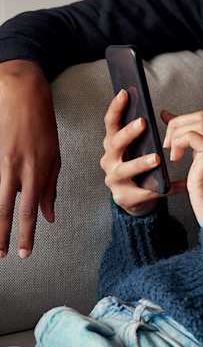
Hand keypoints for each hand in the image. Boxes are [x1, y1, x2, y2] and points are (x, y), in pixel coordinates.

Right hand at [0, 60, 60, 256]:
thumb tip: (49, 216)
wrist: (22, 91)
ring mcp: (5, 160)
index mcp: (41, 168)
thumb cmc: (41, 123)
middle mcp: (22, 166)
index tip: (24, 251)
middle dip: (7, 234)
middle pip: (12, 208)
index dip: (28, 232)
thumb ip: (50, 186)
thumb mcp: (54, 154)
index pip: (32, 208)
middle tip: (4, 254)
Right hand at [100, 90, 184, 216]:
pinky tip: (170, 187)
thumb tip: (164, 112)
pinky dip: (156, 190)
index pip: (111, 123)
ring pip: (126, 169)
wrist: (137, 199)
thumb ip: (148, 134)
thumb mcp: (140, 148)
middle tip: (143, 123)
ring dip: (140, 163)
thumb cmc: (139, 169)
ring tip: (156, 158)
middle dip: (128, 132)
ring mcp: (114, 179)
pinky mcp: (123, 197)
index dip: (116, 108)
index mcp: (113, 145)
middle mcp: (109, 160)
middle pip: (115, 143)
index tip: (125, 93)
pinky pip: (141, 193)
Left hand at [162, 109, 202, 224]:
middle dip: (179, 122)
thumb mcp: (198, 190)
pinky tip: (176, 159)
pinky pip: (201, 140)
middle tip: (168, 146)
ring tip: (172, 153)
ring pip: (202, 121)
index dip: (181, 119)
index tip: (163, 116)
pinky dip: (184, 143)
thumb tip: (175, 174)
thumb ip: (189, 178)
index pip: (202, 128)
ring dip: (179, 131)